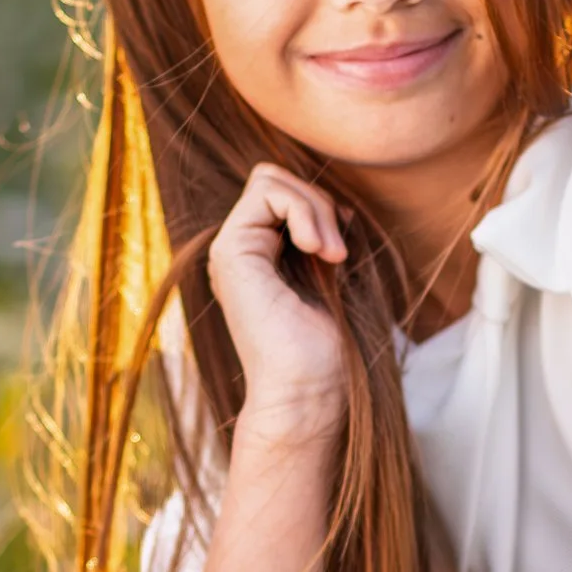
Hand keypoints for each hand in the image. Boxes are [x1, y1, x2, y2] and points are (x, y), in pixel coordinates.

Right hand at [209, 162, 349, 437]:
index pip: (282, 193)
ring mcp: (230, 250)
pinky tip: (319, 251)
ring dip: (314, 208)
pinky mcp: (231, 252)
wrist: (309, 392)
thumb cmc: (330, 350)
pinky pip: (267, 191)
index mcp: (260, 258)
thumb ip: (326, 239)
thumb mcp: (334, 279)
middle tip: (338, 253)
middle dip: (317, 202)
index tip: (341, 253)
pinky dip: (303, 210)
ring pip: (270, 178)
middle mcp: (240, 251)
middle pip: (274, 178)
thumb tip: (340, 206)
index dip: (318, 208)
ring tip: (333, 256)